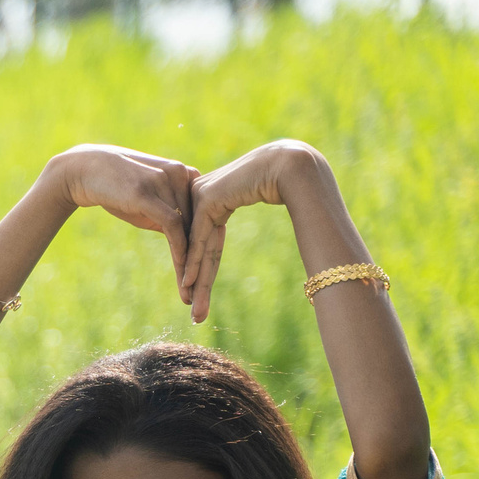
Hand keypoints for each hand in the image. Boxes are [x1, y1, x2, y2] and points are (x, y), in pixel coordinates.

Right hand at [46, 144, 199, 284]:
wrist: (84, 171)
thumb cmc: (115, 188)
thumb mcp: (146, 203)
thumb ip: (167, 216)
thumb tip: (183, 240)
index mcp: (184, 174)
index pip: (204, 213)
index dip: (209, 243)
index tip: (208, 272)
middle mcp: (180, 174)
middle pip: (200, 222)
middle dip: (202, 257)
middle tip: (202, 289)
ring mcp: (164, 181)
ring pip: (189, 227)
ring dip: (191, 261)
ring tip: (191, 287)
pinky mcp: (147, 192)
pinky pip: (173, 225)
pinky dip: (179, 248)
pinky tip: (182, 269)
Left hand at [182, 140, 321, 322]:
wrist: (291, 165)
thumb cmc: (290, 182)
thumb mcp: (262, 200)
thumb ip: (248, 204)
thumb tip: (266, 206)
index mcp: (214, 196)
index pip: (206, 241)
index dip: (203, 270)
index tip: (198, 296)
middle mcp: (202, 196)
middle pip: (199, 249)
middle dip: (196, 283)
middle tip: (193, 313)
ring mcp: (201, 196)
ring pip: (195, 247)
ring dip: (194, 282)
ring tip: (193, 310)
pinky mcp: (206, 199)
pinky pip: (198, 238)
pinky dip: (193, 263)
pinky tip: (188, 284)